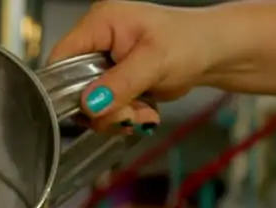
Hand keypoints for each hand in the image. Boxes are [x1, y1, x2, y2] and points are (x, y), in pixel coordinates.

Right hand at [47, 1, 228, 132]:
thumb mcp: (154, 62)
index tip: (87, 107)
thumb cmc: (190, 42)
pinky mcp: (115, 82)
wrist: (214, 52)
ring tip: (144, 114)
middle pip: (75, 87)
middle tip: (129, 115)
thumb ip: (120, 84)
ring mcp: (105, 63)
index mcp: (99, 23)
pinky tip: (145, 112)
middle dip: (102, 109)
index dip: (66, 86)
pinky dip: (125, 117)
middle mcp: (97, 41)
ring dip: (117, 117)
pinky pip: (107, 108)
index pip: (61, 57)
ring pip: (92, 103)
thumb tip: (90, 105)